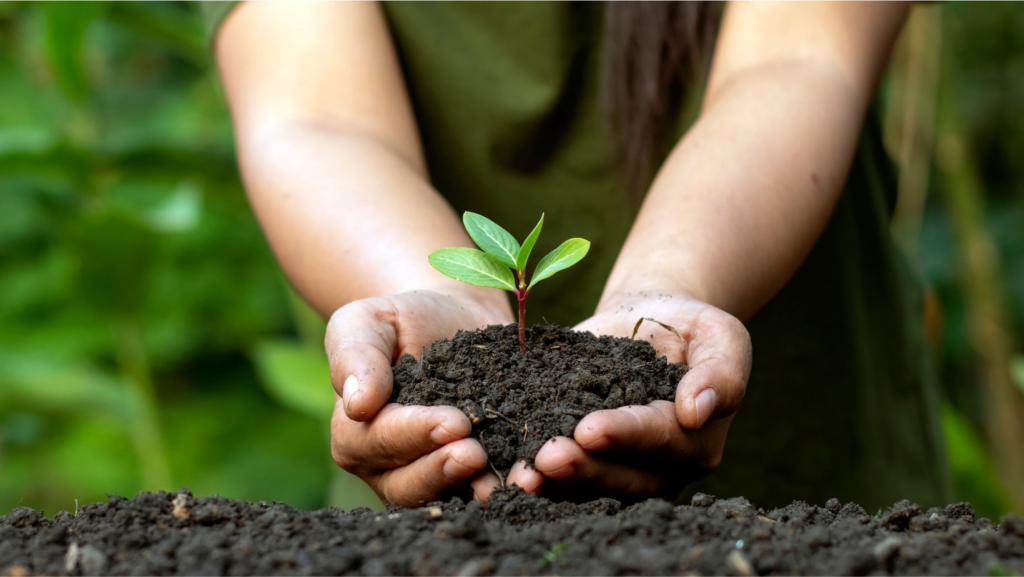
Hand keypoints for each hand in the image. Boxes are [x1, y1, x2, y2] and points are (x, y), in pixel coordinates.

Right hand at [326, 288, 511, 505]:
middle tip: (475, 454)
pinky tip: (534, 474)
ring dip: (478, 489)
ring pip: (449, 494)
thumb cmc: (401, 319)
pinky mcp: (474, 473)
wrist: (452, 318)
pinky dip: (510, 482)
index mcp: (357, 435)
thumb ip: (355, 356)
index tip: (452, 421)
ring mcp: (432, 475)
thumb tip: (356, 404)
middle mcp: (390, 468)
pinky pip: (487, 485)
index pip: (381, 441)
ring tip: (508, 477)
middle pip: (410, 483)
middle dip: (443, 470)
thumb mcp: (367, 321)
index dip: (415, 434)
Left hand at [506, 292, 751, 501]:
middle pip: (624, 478)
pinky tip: (508, 470)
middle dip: (585, 467)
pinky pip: (562, 477)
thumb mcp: (720, 337)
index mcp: (695, 443)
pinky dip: (536, 476)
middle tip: (548, 457)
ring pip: (590, 487)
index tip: (591, 428)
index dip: (626, 435)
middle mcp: (659, 468)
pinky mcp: (585, 460)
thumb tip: (696, 411)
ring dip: (556, 483)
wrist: (650, 319)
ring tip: (524, 473)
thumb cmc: (691, 326)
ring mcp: (620, 470)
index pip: (661, 441)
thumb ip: (720, 374)